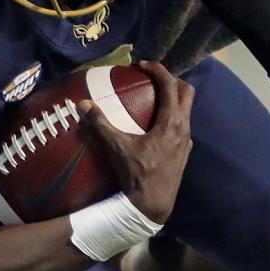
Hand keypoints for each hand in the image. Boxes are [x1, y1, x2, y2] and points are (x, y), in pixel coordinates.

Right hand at [78, 61, 193, 223]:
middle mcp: (184, 128)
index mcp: (171, 122)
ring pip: (186, 110)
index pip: (170, 85)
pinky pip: (182, 126)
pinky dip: (173, 117)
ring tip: (154, 98)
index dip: (157, 70)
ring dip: (174, 99)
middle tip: (152, 78)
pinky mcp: (184, 153)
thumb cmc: (137, 175)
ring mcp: (186, 142)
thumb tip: (82, 104)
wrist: (152, 205)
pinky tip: (156, 125)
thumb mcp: (117, 148)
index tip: (142, 65)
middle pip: (186, 92)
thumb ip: (100, 124)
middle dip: (172, 80)